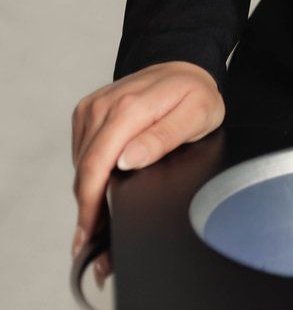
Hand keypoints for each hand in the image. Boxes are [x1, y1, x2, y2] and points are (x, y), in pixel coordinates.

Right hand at [70, 61, 224, 259]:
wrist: (183, 66)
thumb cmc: (194, 93)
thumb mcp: (196, 116)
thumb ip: (162, 138)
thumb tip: (127, 160)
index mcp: (129, 108)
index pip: (96, 165)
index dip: (89, 206)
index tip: (88, 236)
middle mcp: (104, 105)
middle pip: (84, 170)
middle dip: (86, 210)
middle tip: (91, 244)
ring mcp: (93, 107)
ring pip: (80, 163)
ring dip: (86, 193)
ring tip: (99, 220)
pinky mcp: (87, 111)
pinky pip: (81, 151)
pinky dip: (88, 173)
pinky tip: (102, 187)